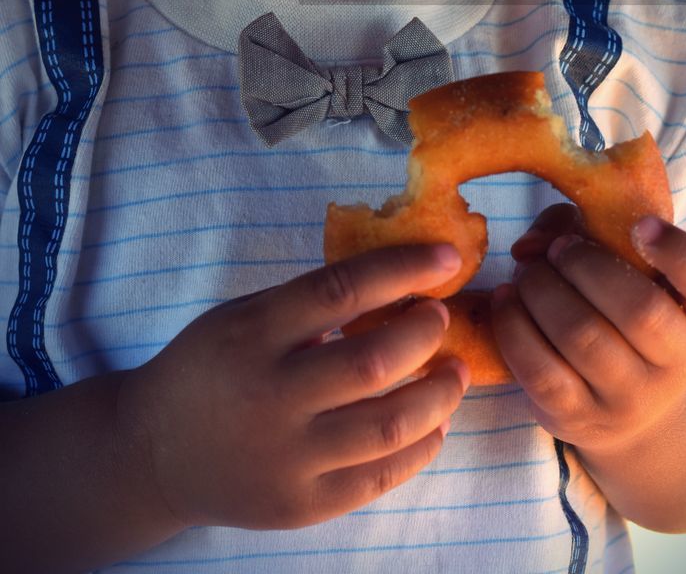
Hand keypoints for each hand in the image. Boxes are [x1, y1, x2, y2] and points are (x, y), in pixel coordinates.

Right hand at [114, 244, 469, 530]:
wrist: (152, 453)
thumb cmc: (210, 367)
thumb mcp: (243, 315)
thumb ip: (308, 303)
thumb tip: (399, 283)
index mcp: (254, 334)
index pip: (342, 290)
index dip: (403, 270)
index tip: (446, 257)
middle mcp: (270, 396)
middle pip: (374, 361)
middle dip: (427, 332)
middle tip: (442, 318)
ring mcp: (286, 457)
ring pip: (389, 425)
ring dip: (439, 393)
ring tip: (455, 371)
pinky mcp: (299, 506)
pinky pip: (379, 477)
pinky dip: (421, 446)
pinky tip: (435, 423)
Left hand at [491, 204, 685, 451]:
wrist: (635, 410)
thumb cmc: (626, 314)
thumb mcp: (631, 269)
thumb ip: (585, 228)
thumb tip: (535, 243)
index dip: (679, 251)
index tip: (641, 225)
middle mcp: (677, 363)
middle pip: (638, 310)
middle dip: (584, 265)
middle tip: (559, 249)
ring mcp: (629, 399)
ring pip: (582, 337)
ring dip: (542, 290)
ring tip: (528, 271)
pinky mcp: (578, 419)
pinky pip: (541, 371)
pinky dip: (514, 326)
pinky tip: (507, 299)